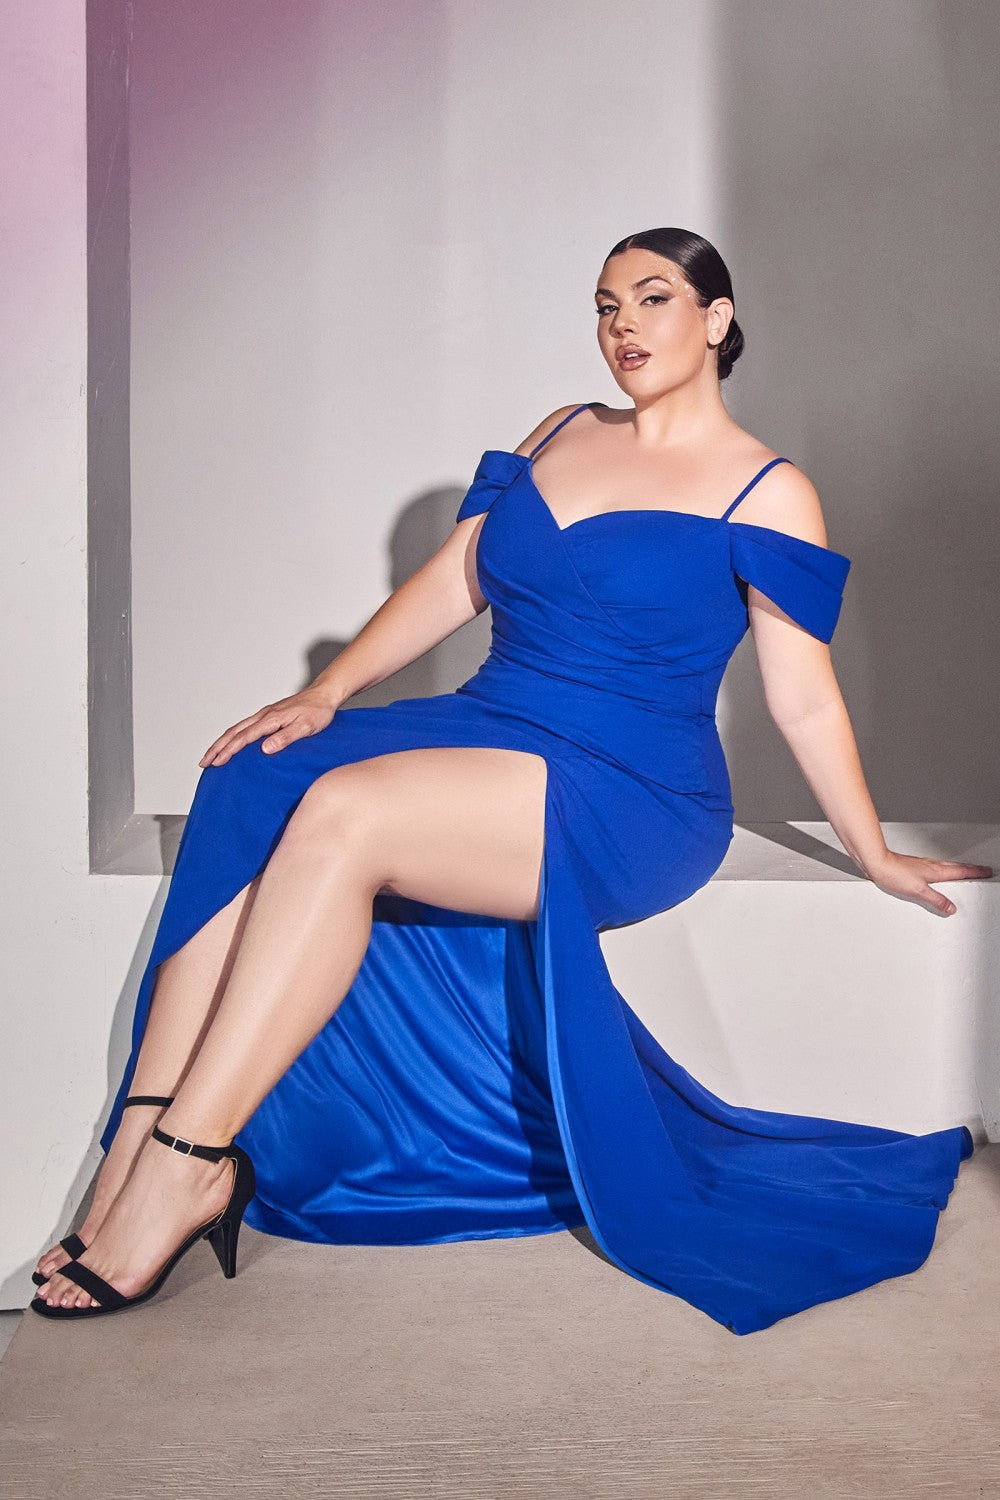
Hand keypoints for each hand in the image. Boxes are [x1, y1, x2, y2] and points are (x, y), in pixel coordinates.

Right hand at [199, 685, 338, 766]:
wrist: (324, 695)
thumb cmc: (318, 711)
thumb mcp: (306, 727)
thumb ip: (285, 737)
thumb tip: (265, 749)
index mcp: (270, 719)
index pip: (244, 737)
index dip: (229, 751)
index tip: (217, 762)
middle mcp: (263, 716)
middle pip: (233, 733)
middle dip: (216, 748)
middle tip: (204, 763)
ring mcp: (264, 715)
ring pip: (236, 729)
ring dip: (221, 743)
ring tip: (210, 756)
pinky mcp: (268, 716)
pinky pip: (244, 727)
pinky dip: (232, 737)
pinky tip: (230, 744)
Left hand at [864, 850, 993, 916]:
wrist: (877, 863)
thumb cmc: (894, 873)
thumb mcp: (919, 891)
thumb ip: (936, 899)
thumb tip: (950, 908)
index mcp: (936, 871)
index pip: (961, 872)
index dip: (975, 872)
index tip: (987, 872)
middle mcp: (931, 865)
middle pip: (956, 867)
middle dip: (971, 869)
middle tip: (981, 870)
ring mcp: (923, 865)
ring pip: (946, 866)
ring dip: (958, 868)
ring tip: (965, 872)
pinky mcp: (914, 866)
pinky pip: (935, 868)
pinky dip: (944, 870)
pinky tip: (938, 874)